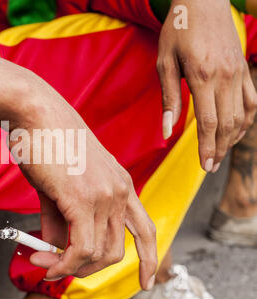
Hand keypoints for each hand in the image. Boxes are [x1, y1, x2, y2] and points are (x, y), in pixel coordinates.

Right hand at [0, 59, 157, 289]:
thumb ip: (60, 219)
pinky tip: (47, 263)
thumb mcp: (59, 184)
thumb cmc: (46, 142)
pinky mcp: (83, 198)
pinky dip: (64, 264)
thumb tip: (56, 247)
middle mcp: (119, 190)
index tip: (147, 280)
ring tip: (42, 262)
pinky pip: (80, 248)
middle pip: (117, 251)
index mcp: (120, 183)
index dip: (150, 258)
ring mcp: (104, 194)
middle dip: (89, 269)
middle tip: (58, 269)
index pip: (145, 229)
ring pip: (98, 253)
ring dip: (68, 267)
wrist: (35, 113)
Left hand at [157, 0, 256, 171]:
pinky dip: (245, 120)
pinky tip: (236, 131)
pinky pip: (251, 101)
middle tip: (209, 167)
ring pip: (242, 115)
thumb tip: (167, 131)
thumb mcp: (165, 63)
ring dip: (232, 138)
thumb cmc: (178, 32)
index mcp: (203, 76)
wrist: (203, 2)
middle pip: (227, 124)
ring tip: (220, 153)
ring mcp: (239, 73)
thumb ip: (169, 98)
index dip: (206, 147)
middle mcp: (226, 77)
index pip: (209, 122)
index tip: (203, 165)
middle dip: (218, 149)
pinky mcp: (244, 69)